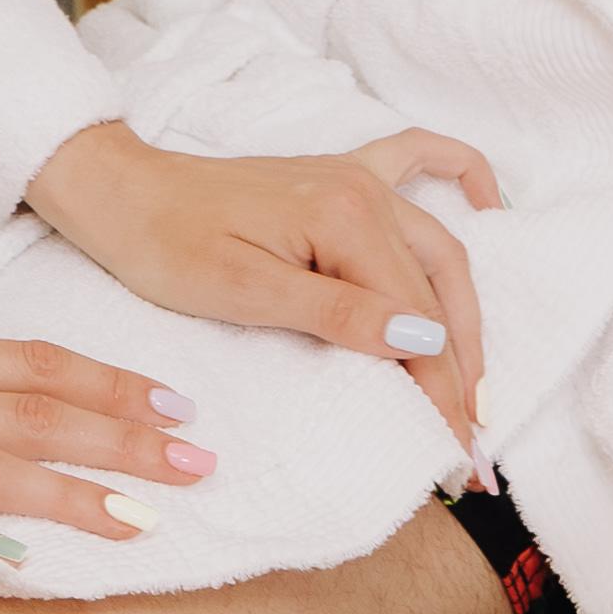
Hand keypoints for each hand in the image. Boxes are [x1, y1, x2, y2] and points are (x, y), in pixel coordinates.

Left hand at [19, 120, 498, 446]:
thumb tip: (422, 337)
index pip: (415, 319)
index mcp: (345, 216)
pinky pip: (421, 159)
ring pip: (439, 248)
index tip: (457, 455)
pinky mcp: (340, 176)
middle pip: (439, 290)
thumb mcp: (244, 293)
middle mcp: (365, 188)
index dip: (440, 392)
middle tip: (471, 444)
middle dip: (462, 370)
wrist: (121, 192)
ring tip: (477, 385)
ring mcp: (357, 176)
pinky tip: (491, 202)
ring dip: (466, 315)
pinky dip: (463, 174)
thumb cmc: (166, 246)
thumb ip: (338, 314)